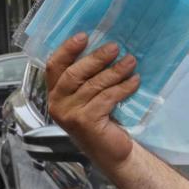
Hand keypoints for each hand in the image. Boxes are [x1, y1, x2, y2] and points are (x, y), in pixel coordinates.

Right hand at [45, 35, 139, 170]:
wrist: (111, 152)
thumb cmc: (101, 121)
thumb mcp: (89, 97)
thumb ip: (88, 78)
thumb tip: (105, 47)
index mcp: (55, 94)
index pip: (54, 66)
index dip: (67, 49)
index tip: (84, 35)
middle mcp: (57, 104)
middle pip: (74, 73)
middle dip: (96, 58)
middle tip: (115, 47)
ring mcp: (69, 114)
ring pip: (93, 85)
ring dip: (115, 71)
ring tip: (131, 61)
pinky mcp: (85, 122)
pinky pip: (106, 97)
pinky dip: (122, 87)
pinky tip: (134, 81)